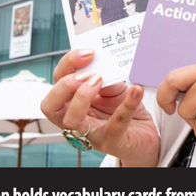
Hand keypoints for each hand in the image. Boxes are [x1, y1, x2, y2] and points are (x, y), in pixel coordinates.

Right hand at [41, 49, 159, 166]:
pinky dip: (126, 105)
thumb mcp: (113, 88)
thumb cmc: (123, 109)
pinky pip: (115, 125)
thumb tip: (102, 65)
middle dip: (65, 85)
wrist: (145, 133)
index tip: (88, 53)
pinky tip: (136, 90)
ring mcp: (91, 134)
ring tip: (101, 80)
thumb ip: (105, 78)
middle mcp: (75, 120)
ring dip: (83, 96)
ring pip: (71, 121)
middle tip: (89, 73)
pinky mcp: (113, 142)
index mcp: (72, 102)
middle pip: (50, 106)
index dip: (68, 65)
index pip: (56, 83)